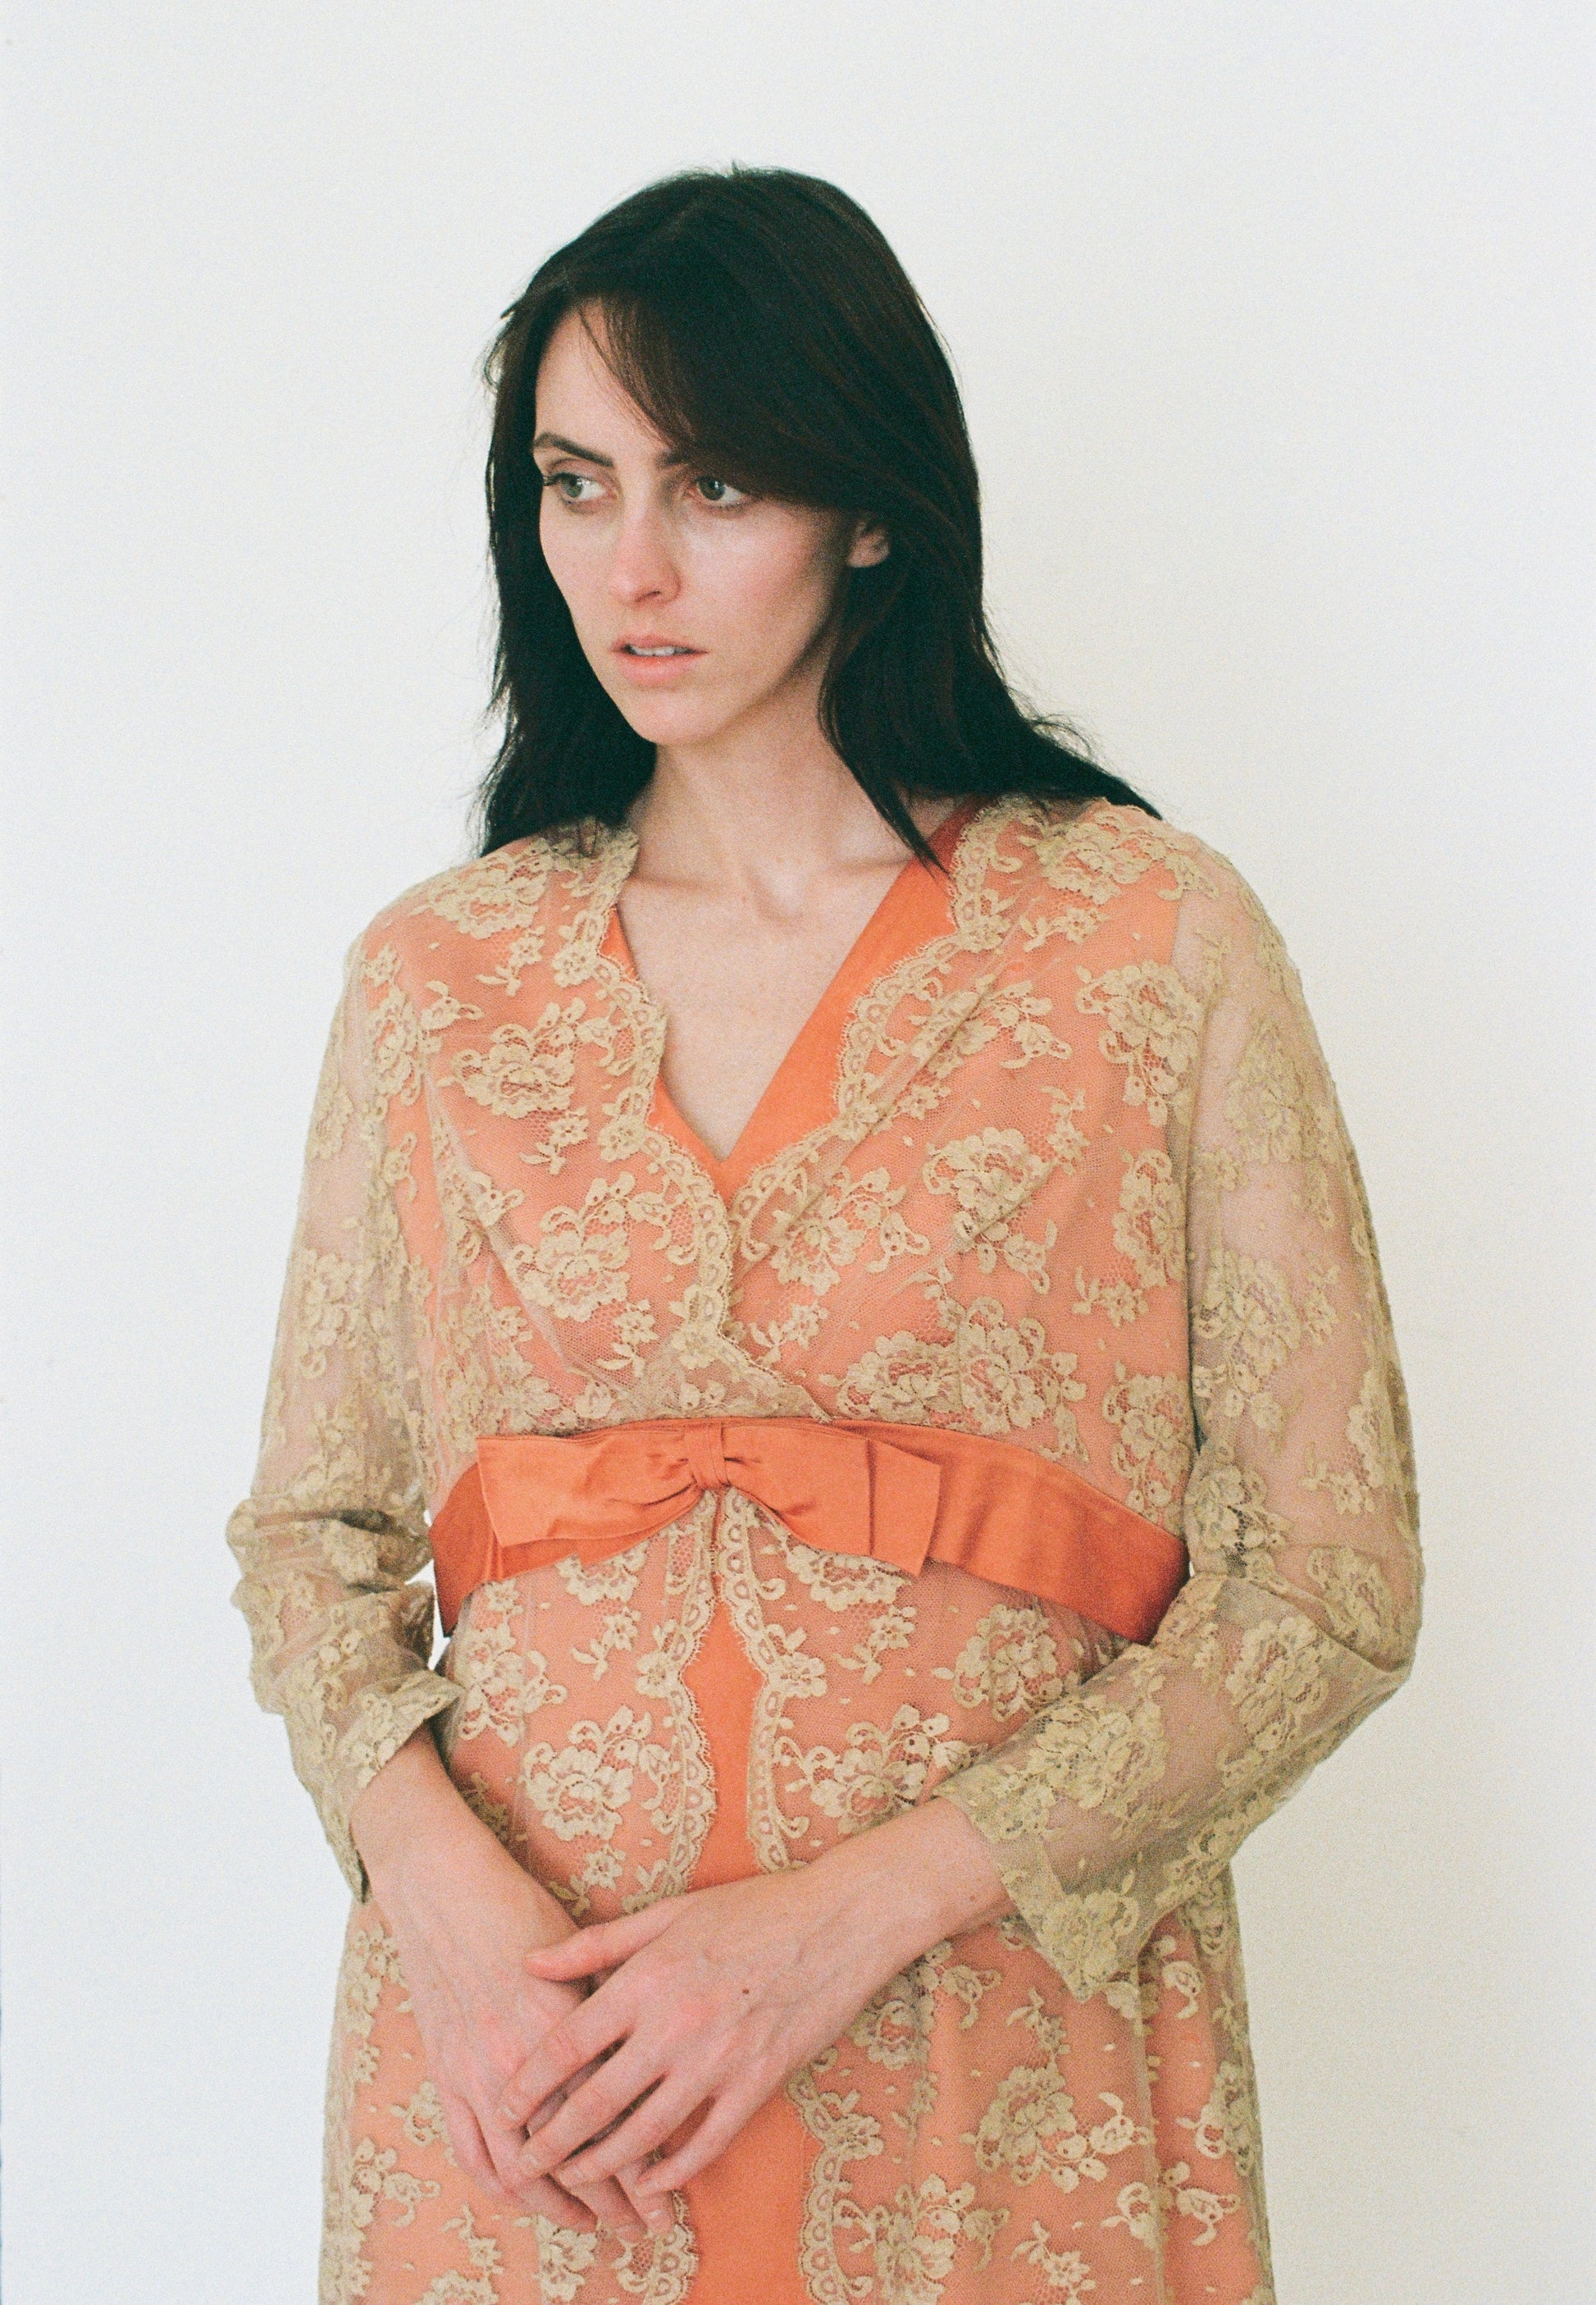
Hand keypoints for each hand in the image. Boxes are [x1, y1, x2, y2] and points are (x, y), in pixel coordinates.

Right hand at [350, 1728, 671, 2239]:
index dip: (644, 2164)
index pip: (614, 2117)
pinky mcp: (446, 2075)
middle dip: (612, 2199)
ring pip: (521, 2165)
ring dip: (557, 2204)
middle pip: (573, 2152)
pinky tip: (525, 2198)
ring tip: (591, 2224)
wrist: (445, 1891)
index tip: (670, 2195)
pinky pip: (472, 2151)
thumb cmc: (521, 1910)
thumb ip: (615, 2004)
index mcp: (566, 2025)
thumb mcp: (583, 1951)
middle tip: (643, 2225)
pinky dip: (499, 2184)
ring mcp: (477, 2072)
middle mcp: (522, 2059)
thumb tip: (658, 2047)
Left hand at [499, 1798, 1009, 2200]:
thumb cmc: (750, 1909)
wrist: (837, 1921)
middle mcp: (675, 2025)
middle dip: (551, 2143)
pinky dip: (672, 2171)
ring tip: (574, 2182)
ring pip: (645, 2133)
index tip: (503, 2108)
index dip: (529, 2084)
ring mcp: (718, 2060)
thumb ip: (596, 1945)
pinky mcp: (757, 2083)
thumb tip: (531, 1963)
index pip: (569, 2045)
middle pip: (596, 2102)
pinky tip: (648, 2183)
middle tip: (523, 2167)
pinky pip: (706, 2143)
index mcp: (647, 1980)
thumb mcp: (668, 1913)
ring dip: (603, 2166)